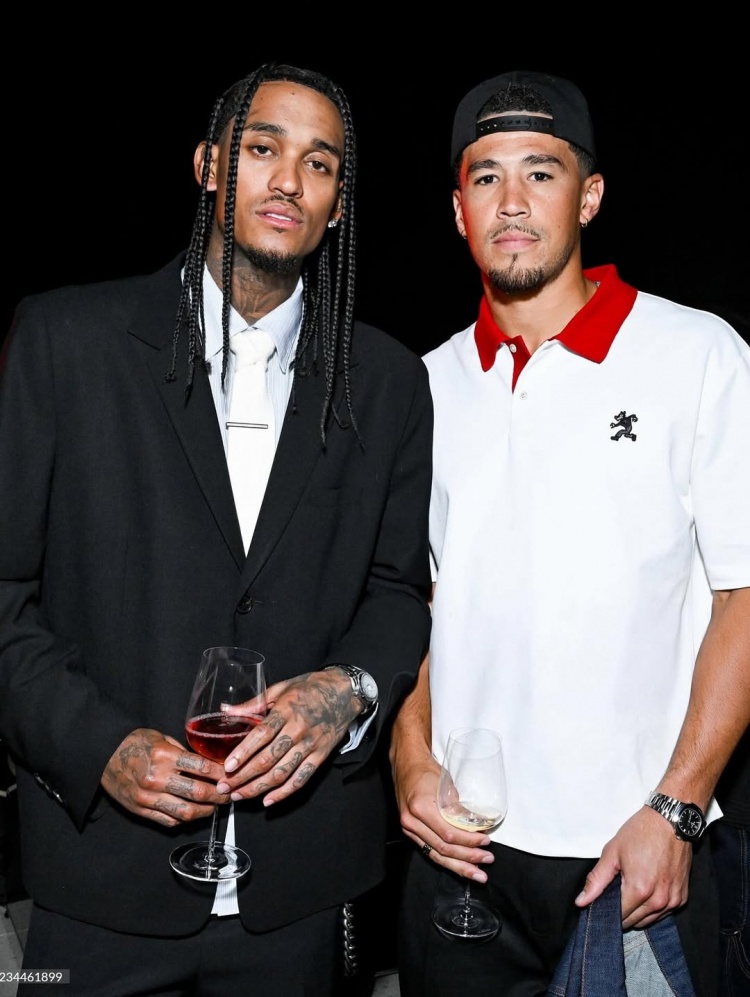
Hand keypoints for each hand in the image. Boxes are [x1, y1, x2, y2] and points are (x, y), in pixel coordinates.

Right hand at [101, 727, 228, 827]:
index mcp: (164, 756)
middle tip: (228, 794)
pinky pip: (169, 820)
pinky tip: (193, 812)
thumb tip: (209, 764)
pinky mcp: (140, 810)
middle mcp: (156, 779)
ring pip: (186, 812)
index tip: (231, 775)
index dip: (221, 774)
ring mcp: (147, 797)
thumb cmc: (134, 742)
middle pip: (198, 793)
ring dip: (205, 811)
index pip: (202, 768)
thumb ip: (184, 752)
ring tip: (214, 806)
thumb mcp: (161, 738)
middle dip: (218, 795)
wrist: (102, 754)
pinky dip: (185, 818)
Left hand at [216, 670, 360, 805]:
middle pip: (268, 758)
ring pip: (282, 772)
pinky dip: (284, 792)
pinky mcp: (320, 756)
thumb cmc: (310, 687)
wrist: (344, 692)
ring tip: (238, 795)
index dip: (243, 752)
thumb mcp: (281, 688)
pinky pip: (301, 778)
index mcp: (286, 710)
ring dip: (258, 787)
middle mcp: (298, 730)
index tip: (227, 766)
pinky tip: (268, 800)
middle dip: (243, 776)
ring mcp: (310, 745)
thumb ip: (253, 703)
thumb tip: (225, 710)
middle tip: (224, 786)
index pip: (261, 735)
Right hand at [393, 751, 493, 882]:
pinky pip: (430, 852)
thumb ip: (459, 809)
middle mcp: (412, 822)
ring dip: (458, 866)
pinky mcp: (411, 833)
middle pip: (443, 848)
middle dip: (467, 858)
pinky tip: (460, 866)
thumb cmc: (427, 772)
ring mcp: (409, 829)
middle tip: (486, 861)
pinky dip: (447, 860)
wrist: (406, 765)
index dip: (469, 841)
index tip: (485, 840)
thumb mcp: (447, 786)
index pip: (448, 833)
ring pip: (436, 855)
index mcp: (421, 807)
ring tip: (476, 873)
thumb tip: (478, 826)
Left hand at [575, 806, 691, 927]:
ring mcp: (673, 901)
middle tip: (615, 894)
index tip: (601, 903)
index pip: (619, 917)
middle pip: (634, 922)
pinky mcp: (682, 898)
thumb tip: (581, 902)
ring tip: (629, 891)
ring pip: (649, 921)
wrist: (670, 820)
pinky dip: (652, 908)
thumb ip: (596, 880)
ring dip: (637, 913)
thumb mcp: (612, 852)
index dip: (607, 912)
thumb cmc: (641, 833)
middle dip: (621, 913)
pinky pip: (663, 913)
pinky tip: (645, 891)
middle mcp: (659, 901)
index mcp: (639, 890)